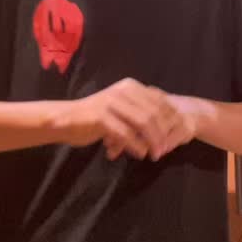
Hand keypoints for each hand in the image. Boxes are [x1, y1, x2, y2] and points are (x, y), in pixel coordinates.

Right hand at [55, 80, 199, 161]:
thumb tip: (168, 122)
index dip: (170, 118)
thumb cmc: (96, 116)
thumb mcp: (121, 107)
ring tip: (155, 154)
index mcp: (130, 86)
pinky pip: (126, 134)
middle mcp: (123, 91)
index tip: (176, 135)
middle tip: (166, 149)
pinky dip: (136, 146)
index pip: (159, 100)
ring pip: (143, 123)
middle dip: (163, 133)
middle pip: (154, 112)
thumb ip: (141, 110)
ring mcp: (112, 103)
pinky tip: (140, 154)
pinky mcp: (102, 118)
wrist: (66, 119)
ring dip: (152, 141)